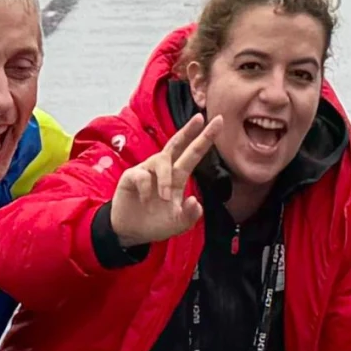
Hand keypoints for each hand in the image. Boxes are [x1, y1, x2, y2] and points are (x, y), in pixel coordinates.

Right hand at [107, 117, 218, 248]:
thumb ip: (189, 216)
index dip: (205, 139)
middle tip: (200, 118)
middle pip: (176, 144)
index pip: (193, 154)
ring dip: (165, 179)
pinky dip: (146, 189)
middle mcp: (163, 169)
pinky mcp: (131, 177)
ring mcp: (146, 171)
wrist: (131, 232)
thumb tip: (194, 201)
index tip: (219, 121)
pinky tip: (145, 201)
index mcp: (178, 177)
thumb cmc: (156, 223)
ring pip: (161, 160)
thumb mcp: (178, 224)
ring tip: (165, 198)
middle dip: (188, 131)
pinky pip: (141, 175)